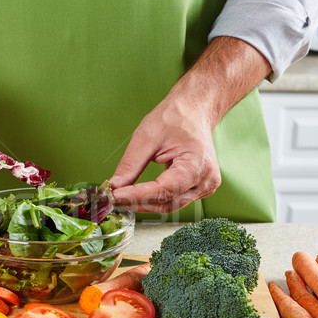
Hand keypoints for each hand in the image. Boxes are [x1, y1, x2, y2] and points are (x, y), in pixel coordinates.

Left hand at [110, 94, 220, 213]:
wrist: (193, 111)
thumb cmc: (174, 118)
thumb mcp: (146, 136)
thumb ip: (130, 165)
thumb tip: (114, 187)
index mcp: (198, 164)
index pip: (164, 190)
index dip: (137, 196)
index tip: (114, 195)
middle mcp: (206, 180)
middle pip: (166, 202)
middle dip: (137, 202)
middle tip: (111, 197)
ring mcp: (204, 187)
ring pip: (169, 205)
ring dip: (143, 204)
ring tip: (121, 197)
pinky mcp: (198, 189)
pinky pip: (173, 201)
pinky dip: (153, 200)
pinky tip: (136, 195)